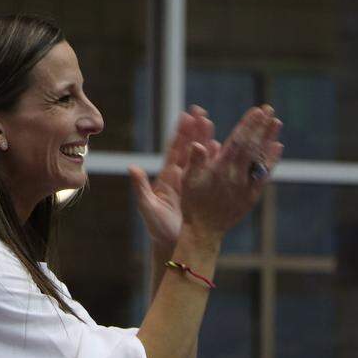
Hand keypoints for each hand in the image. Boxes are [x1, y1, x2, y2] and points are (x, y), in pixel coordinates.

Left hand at [129, 105, 213, 249]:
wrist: (173, 245)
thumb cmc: (158, 228)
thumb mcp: (148, 208)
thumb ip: (141, 188)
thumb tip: (131, 168)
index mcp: (168, 177)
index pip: (175, 149)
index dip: (182, 133)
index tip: (187, 115)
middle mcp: (182, 177)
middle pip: (190, 149)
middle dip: (197, 130)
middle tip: (202, 112)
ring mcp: (194, 184)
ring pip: (202, 159)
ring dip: (209, 142)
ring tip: (215, 126)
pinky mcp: (203, 192)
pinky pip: (212, 175)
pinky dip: (218, 162)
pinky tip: (226, 151)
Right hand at [180, 105, 282, 237]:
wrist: (204, 231)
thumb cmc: (193, 204)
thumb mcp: (187, 182)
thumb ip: (194, 162)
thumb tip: (197, 145)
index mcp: (220, 169)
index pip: (238, 142)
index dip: (248, 125)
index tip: (256, 111)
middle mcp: (236, 176)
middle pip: (252, 147)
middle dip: (261, 127)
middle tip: (269, 109)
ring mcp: (246, 186)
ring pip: (261, 158)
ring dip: (269, 139)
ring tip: (276, 122)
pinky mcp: (252, 195)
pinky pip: (264, 174)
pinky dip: (272, 160)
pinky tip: (277, 146)